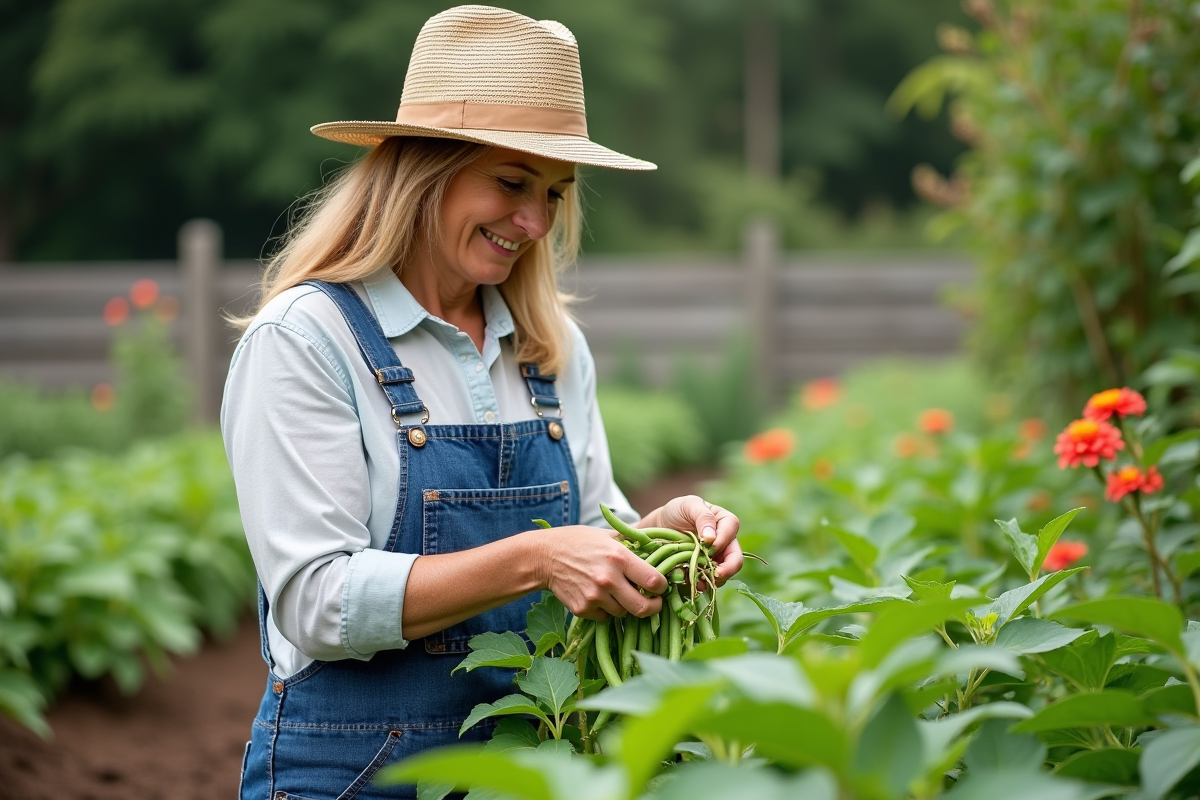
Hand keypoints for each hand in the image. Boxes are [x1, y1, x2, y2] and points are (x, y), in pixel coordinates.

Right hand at [531, 526, 667, 620]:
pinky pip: (605, 617)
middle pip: (643, 607)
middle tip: (653, 603)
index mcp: (618, 557)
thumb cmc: (578, 541)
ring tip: (618, 593)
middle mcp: (608, 579)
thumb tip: (658, 546)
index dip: (662, 586)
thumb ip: (632, 543)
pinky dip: (607, 610)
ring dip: (626, 606)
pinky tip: (600, 596)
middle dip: (653, 607)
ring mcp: (594, 597)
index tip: (660, 586)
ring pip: (623, 613)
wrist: (544, 556)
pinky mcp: (582, 609)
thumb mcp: (607, 535)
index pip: (654, 581)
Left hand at [640, 495, 742, 586]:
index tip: (708, 546)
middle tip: (716, 574)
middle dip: (728, 568)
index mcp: (725, 522)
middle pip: (735, 558)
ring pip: (724, 574)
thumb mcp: (689, 505)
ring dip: (713, 579)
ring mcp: (715, 558)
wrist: (660, 527)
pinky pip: (708, 581)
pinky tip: (693, 584)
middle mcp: (725, 542)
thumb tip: (712, 538)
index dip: (722, 540)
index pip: (731, 531)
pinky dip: (702, 585)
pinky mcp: (705, 571)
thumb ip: (703, 517)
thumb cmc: (677, 511)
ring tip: (700, 581)